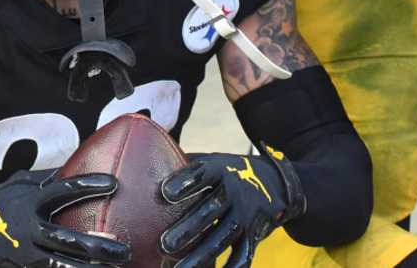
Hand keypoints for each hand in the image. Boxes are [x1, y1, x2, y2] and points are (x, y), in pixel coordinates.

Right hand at [0, 170, 129, 267]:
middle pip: (68, 240)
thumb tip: (74, 164)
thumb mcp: (17, 183)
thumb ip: (45, 178)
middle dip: (97, 247)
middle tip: (122, 250)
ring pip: (63, 265)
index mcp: (31, 202)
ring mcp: (28, 254)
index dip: (89, 186)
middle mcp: (30, 229)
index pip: (64, 190)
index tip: (113, 184)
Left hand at [160, 151, 304, 267]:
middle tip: (164, 243)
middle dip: (189, 227)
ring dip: (201, 254)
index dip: (185, 181)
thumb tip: (142, 166)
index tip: (164, 192)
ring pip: (224, 236)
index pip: (202, 173)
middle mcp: (235, 191)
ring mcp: (246, 214)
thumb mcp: (211, 161)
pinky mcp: (254, 235)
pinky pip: (244, 254)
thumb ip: (183, 164)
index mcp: (220, 169)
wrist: (274, 183)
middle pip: (211, 209)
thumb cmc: (227, 172)